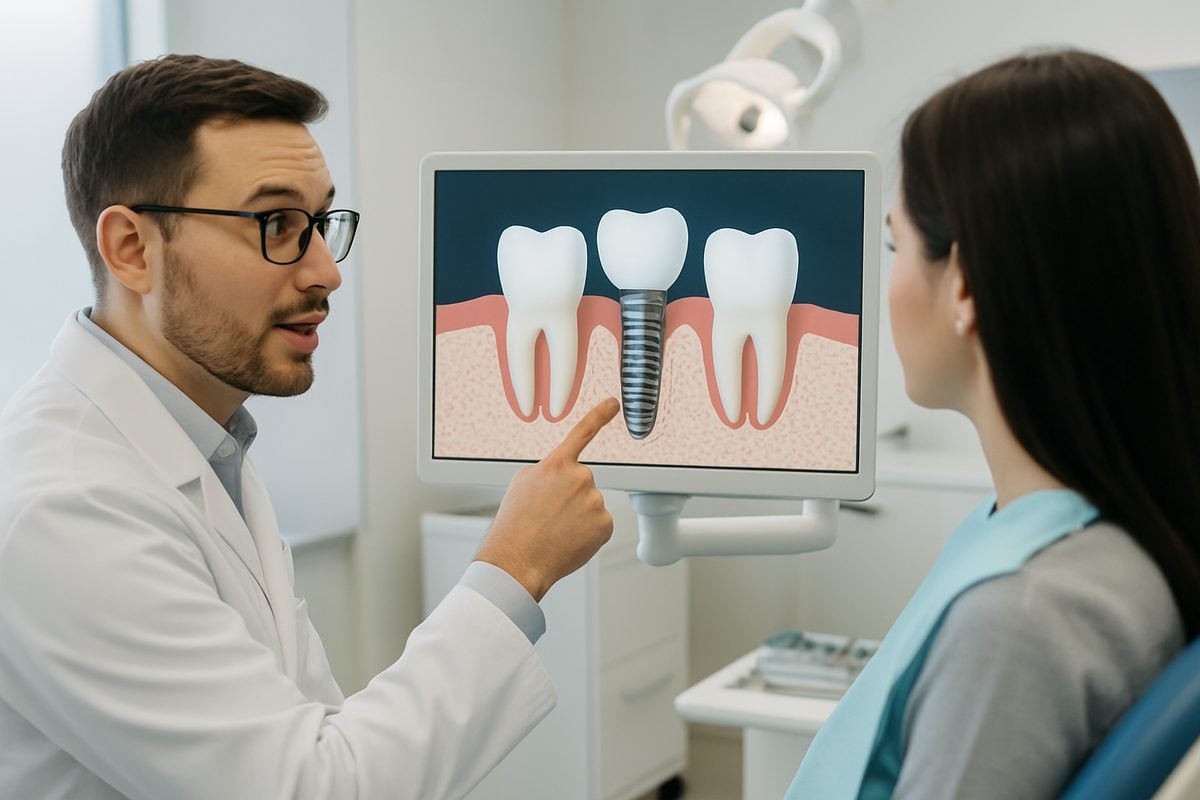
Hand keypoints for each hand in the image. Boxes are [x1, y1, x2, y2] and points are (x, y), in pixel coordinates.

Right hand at [475, 397, 619, 601]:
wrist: (518, 560)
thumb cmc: (515, 525)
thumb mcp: (522, 483)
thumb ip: (548, 470)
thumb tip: (563, 472)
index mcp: (556, 464)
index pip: (582, 433)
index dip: (600, 415)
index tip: (613, 403)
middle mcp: (580, 478)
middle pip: (582, 482)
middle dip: (570, 496)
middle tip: (549, 515)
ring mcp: (595, 501)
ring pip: (590, 505)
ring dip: (577, 516)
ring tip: (555, 530)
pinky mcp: (605, 524)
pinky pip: (599, 524)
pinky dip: (587, 533)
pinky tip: (568, 540)